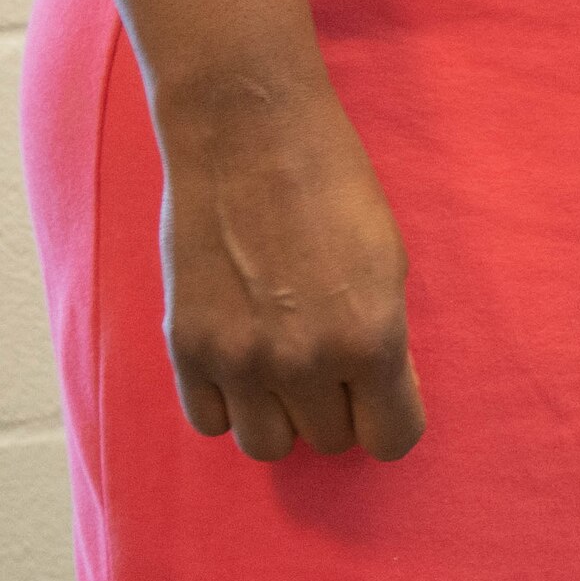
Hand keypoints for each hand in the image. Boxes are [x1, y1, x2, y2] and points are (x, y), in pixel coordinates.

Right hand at [157, 75, 427, 461]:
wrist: (248, 135)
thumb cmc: (332, 184)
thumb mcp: (388, 261)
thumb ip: (383, 337)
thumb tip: (377, 393)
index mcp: (370, 339)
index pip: (392, 438)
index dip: (390, 418)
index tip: (382, 395)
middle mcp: (305, 362)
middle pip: (330, 441)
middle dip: (337, 407)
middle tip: (328, 358)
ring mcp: (240, 360)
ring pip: (267, 446)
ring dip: (281, 415)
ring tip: (282, 366)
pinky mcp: (187, 348)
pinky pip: (209, 422)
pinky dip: (227, 403)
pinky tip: (239, 360)